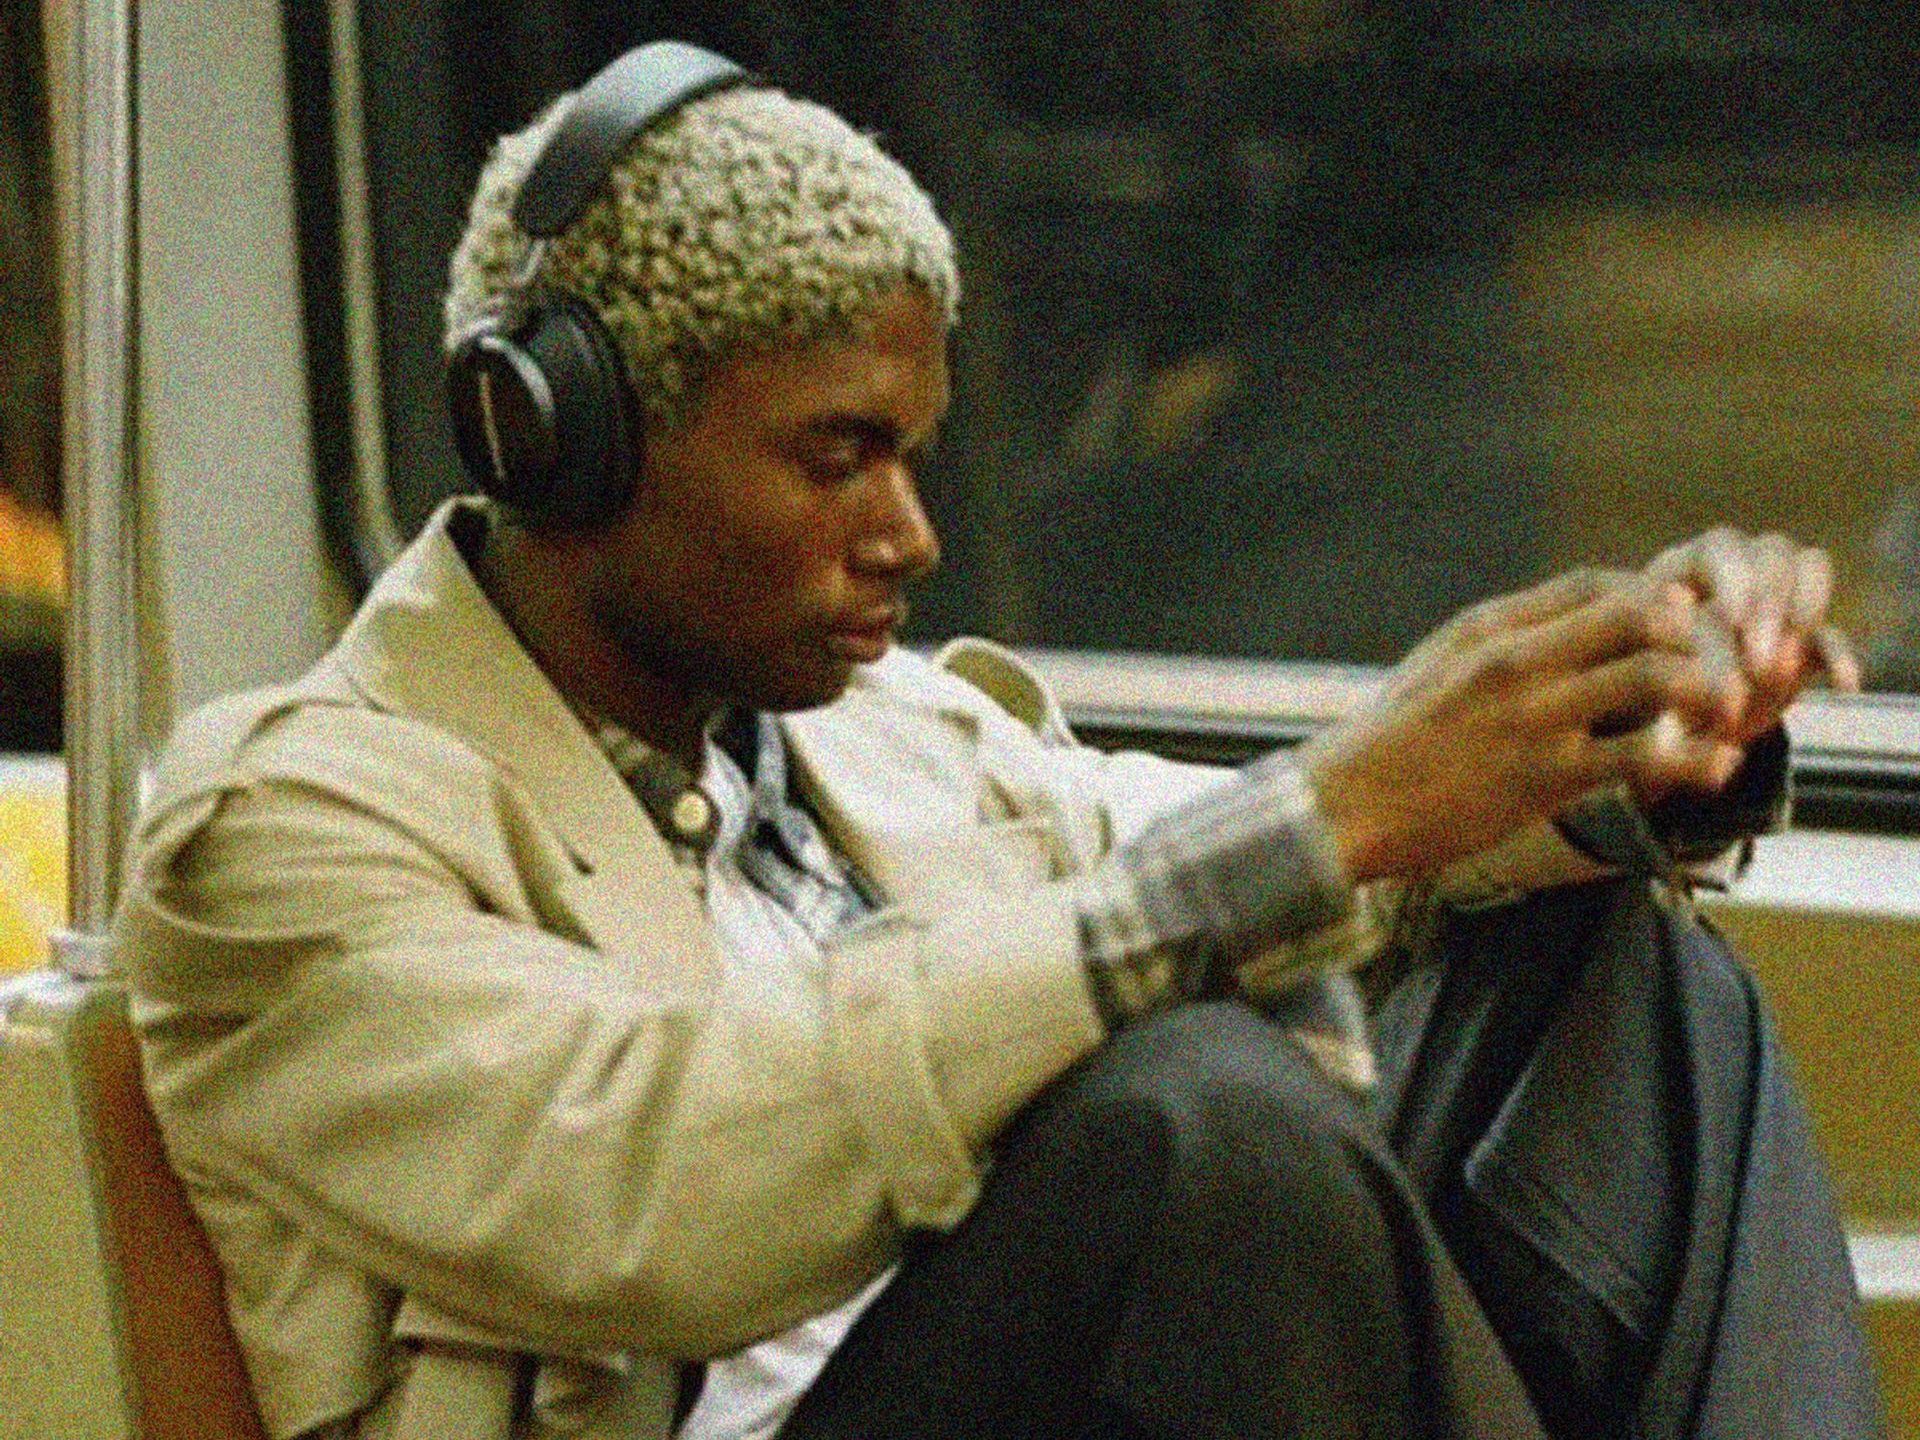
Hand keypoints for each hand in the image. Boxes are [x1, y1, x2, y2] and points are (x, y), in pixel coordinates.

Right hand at [1298, 568, 1748, 882]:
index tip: (1676, 622)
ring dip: (1707, 691)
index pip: (1593, 585)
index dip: (1650, 597)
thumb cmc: (1387, 742)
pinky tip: (1717, 766)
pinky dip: (1693, 760)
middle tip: (1722, 663)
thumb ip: (1495, 644)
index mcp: (1489, 628)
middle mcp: (1515, 661)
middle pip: (1638, 616)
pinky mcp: (1542, 778)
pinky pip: (1641, 757)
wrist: (1342, 805)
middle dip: (1695, 636)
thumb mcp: (1435, 668)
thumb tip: (1551, 632)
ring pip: (1653, 679)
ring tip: (1731, 711)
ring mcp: (1532, 718)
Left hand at [1645, 527, 1862, 744]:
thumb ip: (1654, 654)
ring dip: (1803, 615)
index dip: (1735, 580)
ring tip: (1780, 672)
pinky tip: (1841, 688)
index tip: (1735, 623)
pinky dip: (1839, 658)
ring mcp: (1774, 600)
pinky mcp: (1802, 642)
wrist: (1655, 711)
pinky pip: (1831, 636)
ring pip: (1809, 570)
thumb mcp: (1632, 669)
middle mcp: (1735, 570)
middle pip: (1772, 552)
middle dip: (1771, 604)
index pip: (1720, 549)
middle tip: (1760, 663)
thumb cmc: (1632, 682)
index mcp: (1684, 567)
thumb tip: (1675, 617)